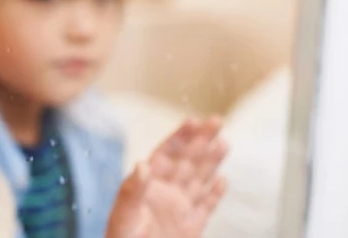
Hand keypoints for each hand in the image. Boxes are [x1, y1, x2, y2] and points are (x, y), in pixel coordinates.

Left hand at [106, 117, 228, 237]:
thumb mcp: (123, 215)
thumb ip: (133, 190)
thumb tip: (142, 164)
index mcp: (147, 185)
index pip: (166, 155)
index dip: (180, 137)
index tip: (192, 121)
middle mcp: (165, 193)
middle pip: (187, 161)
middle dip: (201, 141)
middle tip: (216, 120)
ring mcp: (179, 209)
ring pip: (199, 179)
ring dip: (211, 161)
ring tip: (223, 142)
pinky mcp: (190, 227)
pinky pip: (205, 207)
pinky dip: (215, 194)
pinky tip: (223, 180)